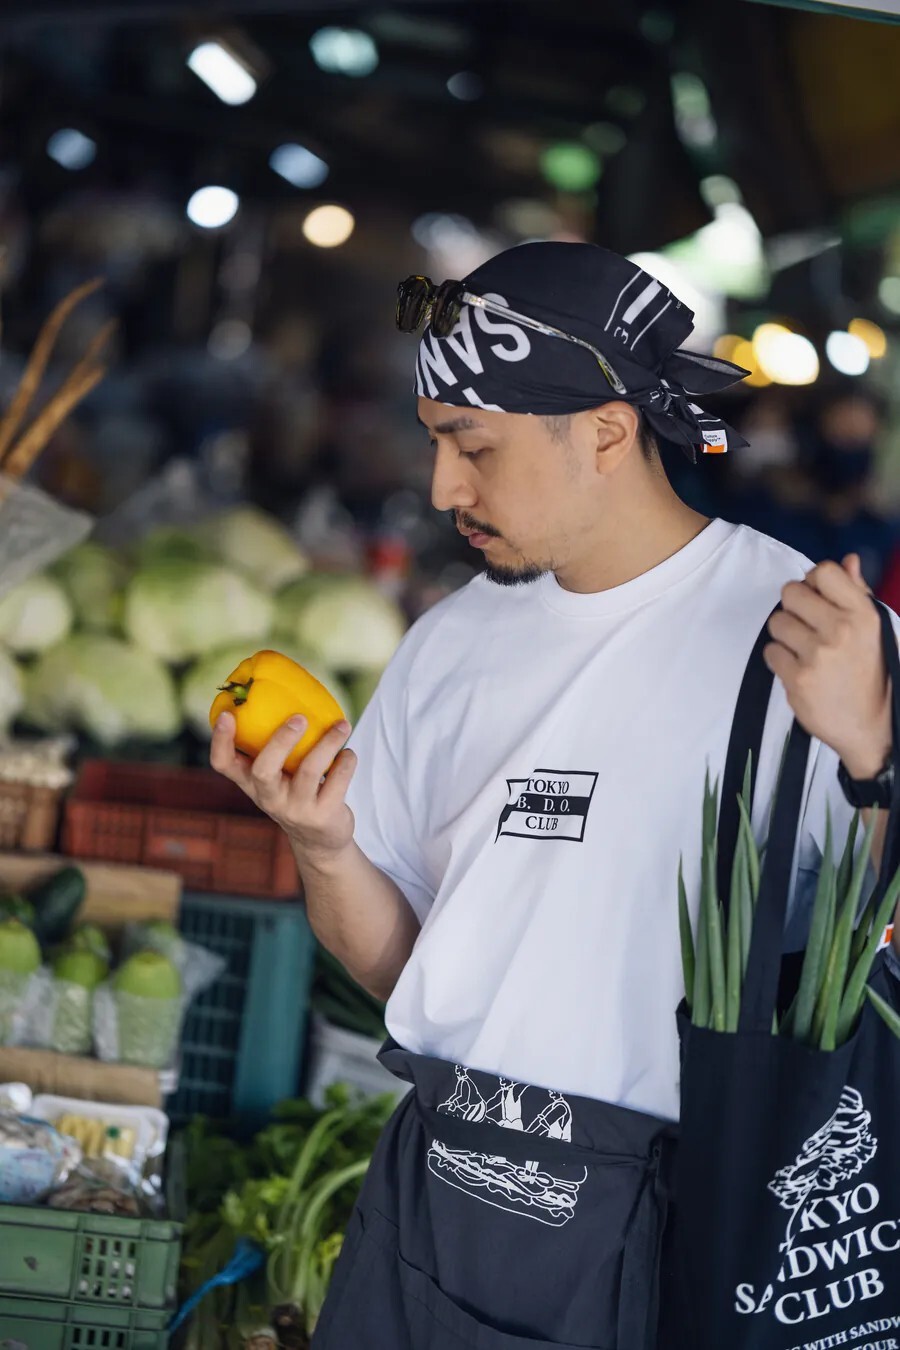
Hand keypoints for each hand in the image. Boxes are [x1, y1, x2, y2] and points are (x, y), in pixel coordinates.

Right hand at [210, 711, 357, 861]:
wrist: (320, 840)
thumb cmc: (295, 791)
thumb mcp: (278, 775)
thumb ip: (275, 747)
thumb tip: (286, 691)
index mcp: (251, 783)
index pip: (223, 764)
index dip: (220, 741)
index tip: (227, 714)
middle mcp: (269, 798)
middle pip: (264, 770)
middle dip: (280, 741)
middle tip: (299, 717)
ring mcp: (295, 810)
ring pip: (309, 772)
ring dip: (327, 743)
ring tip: (342, 725)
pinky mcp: (322, 817)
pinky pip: (337, 781)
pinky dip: (346, 762)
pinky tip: (348, 753)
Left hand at [763, 554, 891, 776]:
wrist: (871, 726)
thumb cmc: (872, 674)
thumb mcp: (876, 630)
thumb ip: (857, 593)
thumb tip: (848, 561)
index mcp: (863, 614)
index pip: (823, 571)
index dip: (813, 581)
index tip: (816, 597)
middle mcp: (840, 630)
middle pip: (791, 592)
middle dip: (794, 606)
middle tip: (806, 624)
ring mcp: (817, 655)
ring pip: (777, 621)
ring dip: (785, 633)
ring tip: (804, 648)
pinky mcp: (797, 679)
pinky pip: (770, 651)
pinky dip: (780, 659)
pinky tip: (798, 668)